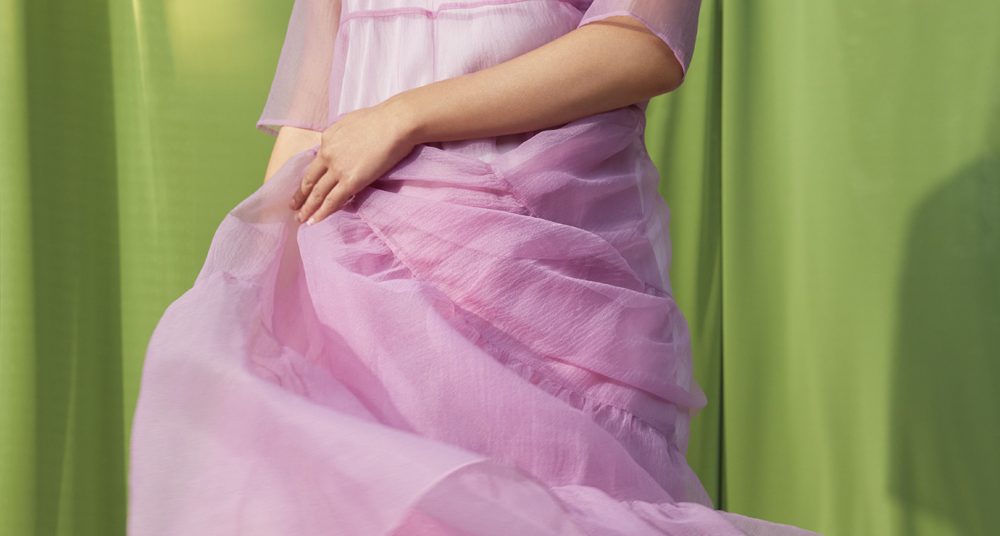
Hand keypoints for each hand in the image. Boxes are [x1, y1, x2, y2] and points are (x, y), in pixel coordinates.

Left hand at [289, 97, 417, 224]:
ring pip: (317, 193)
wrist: (395, 122)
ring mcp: (338, 169)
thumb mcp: (351, 123)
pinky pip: (332, 200)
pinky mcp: (351, 181)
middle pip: (310, 180)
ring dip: (308, 208)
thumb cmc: (382, 119)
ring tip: (300, 219)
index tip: (303, 187)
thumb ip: (343, 138)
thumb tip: (345, 146)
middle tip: (293, 207)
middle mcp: (327, 154)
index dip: (308, 178)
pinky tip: (314, 222)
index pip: (315, 164)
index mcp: (327, 139)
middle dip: (300, 196)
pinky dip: (321, 213)